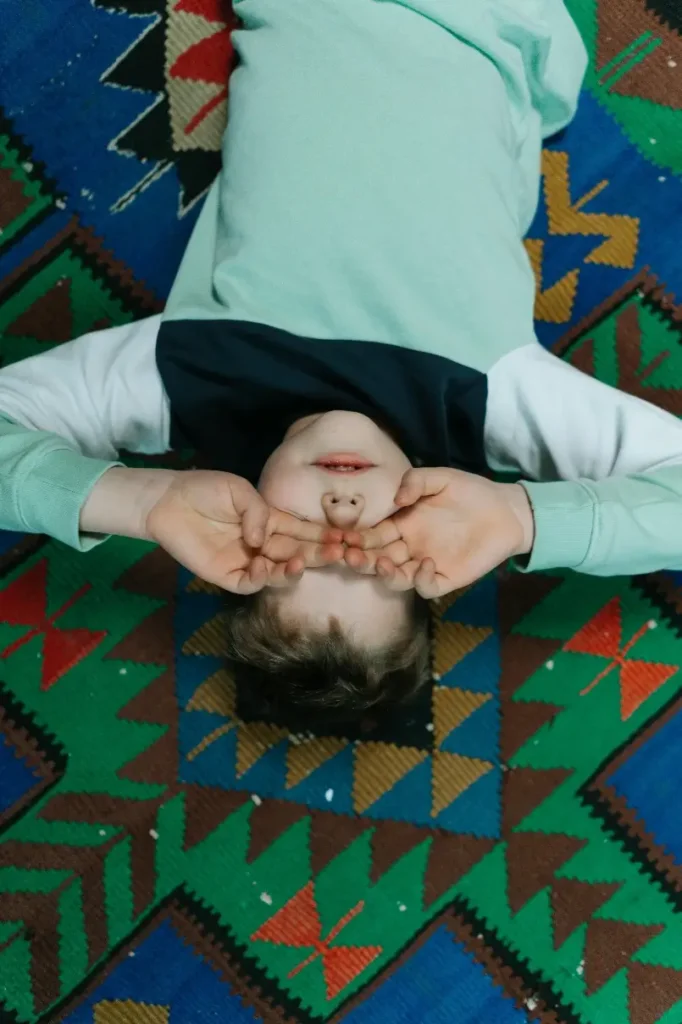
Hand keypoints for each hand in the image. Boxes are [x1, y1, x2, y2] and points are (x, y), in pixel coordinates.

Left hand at [145, 470, 342, 593]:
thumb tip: (263, 540)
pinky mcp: (226, 576)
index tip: (344, 538)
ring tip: (301, 562)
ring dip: (293, 570)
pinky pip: (249, 583)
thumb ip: (257, 511)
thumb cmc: (205, 490)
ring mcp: (247, 561)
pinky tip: (264, 566)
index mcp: (271, 522)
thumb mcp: (239, 490)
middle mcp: (264, 544)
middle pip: (297, 553)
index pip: (303, 532)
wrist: (168, 501)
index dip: (322, 535)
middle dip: (318, 554)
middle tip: (337, 553)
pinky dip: (260, 579)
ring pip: (278, 573)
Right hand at [344, 468, 533, 598]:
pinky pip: (426, 587)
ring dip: (384, 574)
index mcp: (401, 524)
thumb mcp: (440, 478)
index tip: (343, 535)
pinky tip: (426, 564)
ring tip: (382, 564)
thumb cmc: (471, 492)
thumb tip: (396, 500)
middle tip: (349, 555)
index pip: (370, 535)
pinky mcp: (447, 578)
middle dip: (360, 559)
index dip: (356, 537)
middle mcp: (409, 547)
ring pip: (396, 578)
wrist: (507, 510)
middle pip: (376, 559)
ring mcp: (426, 565)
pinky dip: (421, 580)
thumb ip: (415, 481)